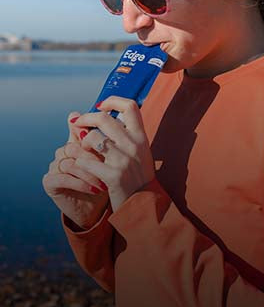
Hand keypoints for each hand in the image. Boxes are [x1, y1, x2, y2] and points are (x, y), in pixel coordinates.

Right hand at [42, 112, 109, 229]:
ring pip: (70, 162)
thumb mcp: (112, 160)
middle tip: (109, 168)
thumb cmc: (108, 181)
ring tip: (105, 184)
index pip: (77, 127)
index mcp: (76, 142)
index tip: (109, 144)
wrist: (99, 210)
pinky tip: (96, 190)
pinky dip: (81, 183)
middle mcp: (63, 151)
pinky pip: (63, 177)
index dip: (89, 131)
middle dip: (94, 157)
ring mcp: (54, 165)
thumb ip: (113, 140)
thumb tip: (123, 116)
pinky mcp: (49, 181)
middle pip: (75, 145)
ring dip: (90, 174)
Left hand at [72, 96, 154, 211]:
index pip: (130, 106)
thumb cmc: (138, 177)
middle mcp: (134, 145)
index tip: (100, 106)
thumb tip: (103, 113)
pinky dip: (80, 162)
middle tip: (77, 124)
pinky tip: (81, 166)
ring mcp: (124, 160)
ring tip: (82, 149)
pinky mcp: (113, 176)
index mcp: (141, 137)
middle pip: (104, 118)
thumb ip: (126, 134)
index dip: (113, 101)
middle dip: (86, 118)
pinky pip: (87, 161)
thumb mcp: (139, 152)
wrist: (143, 205)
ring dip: (82, 142)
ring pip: (93, 138)